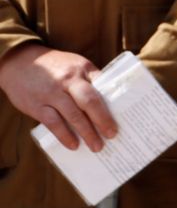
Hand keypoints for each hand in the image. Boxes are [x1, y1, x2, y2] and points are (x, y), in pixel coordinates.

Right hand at [0, 44, 117, 152]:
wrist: (20, 62)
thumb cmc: (55, 67)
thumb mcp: (75, 65)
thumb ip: (91, 80)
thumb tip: (111, 102)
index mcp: (82, 69)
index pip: (103, 86)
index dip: (115, 101)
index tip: (126, 116)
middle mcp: (68, 79)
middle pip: (89, 101)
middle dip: (103, 120)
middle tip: (112, 135)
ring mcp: (52, 93)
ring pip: (73, 115)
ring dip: (86, 132)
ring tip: (96, 146)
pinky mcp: (37, 105)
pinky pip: (53, 122)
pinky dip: (64, 135)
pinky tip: (73, 145)